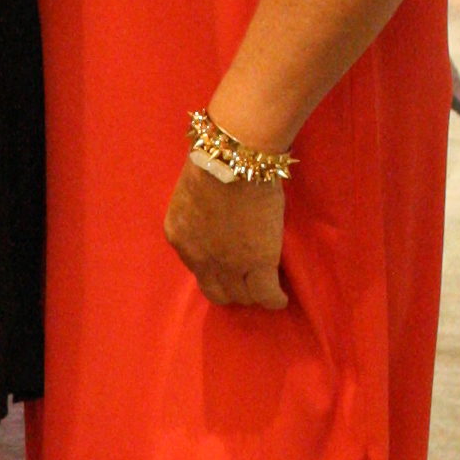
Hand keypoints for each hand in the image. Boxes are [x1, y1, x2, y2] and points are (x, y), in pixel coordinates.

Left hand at [163, 157, 288, 308]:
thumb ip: (201, 213)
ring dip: (252, 293)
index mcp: (178, 235)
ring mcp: (227, 264)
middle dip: (230, 289)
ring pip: (240, 296)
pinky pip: (265, 295)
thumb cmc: (215, 160)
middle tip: (246, 282)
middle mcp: (197, 257)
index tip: (226, 264)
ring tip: (265, 289)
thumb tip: (220, 216)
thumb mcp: (194, 193)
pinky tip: (280, 298)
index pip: (196, 266)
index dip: (214, 267)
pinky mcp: (256, 265)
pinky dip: (274, 299)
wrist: (233, 160)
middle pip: (215, 291)